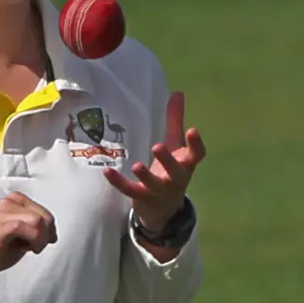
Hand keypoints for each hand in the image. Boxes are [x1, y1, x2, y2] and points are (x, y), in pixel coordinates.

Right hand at [0, 192, 56, 292]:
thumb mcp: (20, 235)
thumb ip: (34, 227)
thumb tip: (51, 229)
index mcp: (12, 201)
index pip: (42, 209)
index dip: (50, 227)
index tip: (49, 240)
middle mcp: (6, 203)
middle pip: (42, 215)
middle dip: (48, 234)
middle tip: (39, 247)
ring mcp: (1, 213)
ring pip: (37, 220)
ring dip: (41, 238)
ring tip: (33, 248)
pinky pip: (26, 227)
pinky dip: (34, 240)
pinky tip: (29, 249)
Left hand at [104, 91, 205, 231]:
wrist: (164, 209)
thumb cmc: (171, 170)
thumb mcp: (174, 146)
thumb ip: (175, 121)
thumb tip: (178, 92)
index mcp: (185, 165)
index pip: (196, 155)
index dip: (196, 144)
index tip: (192, 130)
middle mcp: (175, 178)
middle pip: (175, 171)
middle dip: (167, 160)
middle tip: (156, 146)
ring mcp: (158, 190)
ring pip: (153, 184)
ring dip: (146, 176)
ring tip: (137, 165)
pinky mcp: (141, 197)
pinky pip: (130, 190)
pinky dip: (119, 182)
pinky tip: (107, 172)